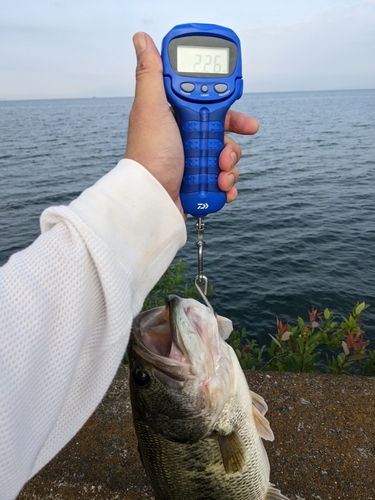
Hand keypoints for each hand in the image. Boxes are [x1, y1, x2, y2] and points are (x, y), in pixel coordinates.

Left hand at [125, 32, 258, 215]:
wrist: (151, 198)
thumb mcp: (151, 108)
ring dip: (229, 169)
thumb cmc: (149, 155)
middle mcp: (185, 139)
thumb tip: (142, 40)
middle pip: (224, 136)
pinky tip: (221, 190)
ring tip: (218, 177)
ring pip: (227, 159)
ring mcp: (193, 162)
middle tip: (223, 155)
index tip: (244, 122)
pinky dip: (227, 187)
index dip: (231, 114)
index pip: (212, 109)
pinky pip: (224, 182)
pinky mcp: (198, 184)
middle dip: (231, 148)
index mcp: (177, 119)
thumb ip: (152, 74)